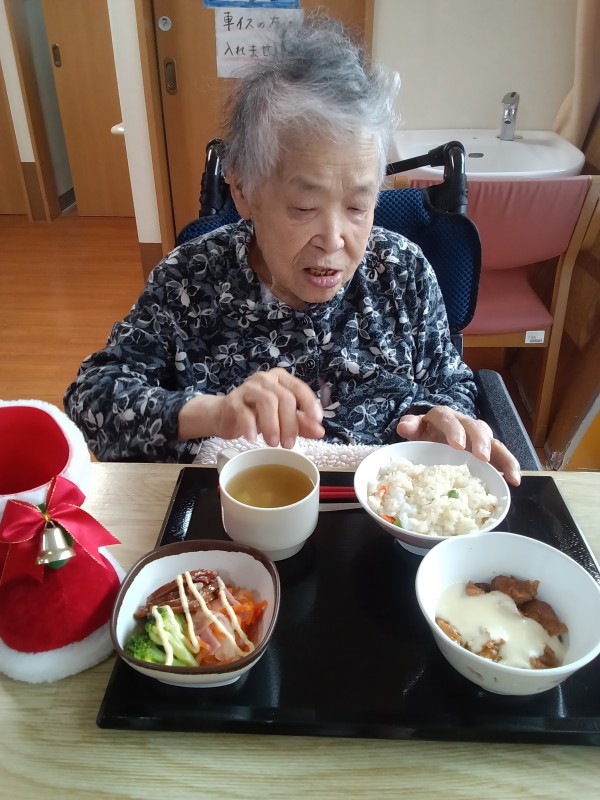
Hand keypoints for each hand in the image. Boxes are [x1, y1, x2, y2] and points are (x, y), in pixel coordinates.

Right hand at [178, 368, 324, 447]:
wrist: (224, 415)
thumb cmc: (256, 414)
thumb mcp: (282, 419)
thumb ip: (301, 423)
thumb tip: (320, 432)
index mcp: (281, 380)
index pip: (299, 388)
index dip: (309, 404)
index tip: (317, 420)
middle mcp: (266, 379)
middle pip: (285, 397)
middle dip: (290, 423)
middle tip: (289, 444)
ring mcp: (249, 387)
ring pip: (267, 401)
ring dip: (273, 425)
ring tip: (273, 443)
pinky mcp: (233, 400)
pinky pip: (244, 412)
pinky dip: (250, 426)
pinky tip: (253, 439)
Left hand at [396, 406, 520, 486]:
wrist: (432, 439)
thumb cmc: (424, 435)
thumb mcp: (415, 430)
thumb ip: (411, 426)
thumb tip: (404, 427)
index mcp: (443, 417)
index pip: (447, 418)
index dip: (454, 430)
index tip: (457, 445)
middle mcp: (465, 424)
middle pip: (476, 427)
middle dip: (480, 442)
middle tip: (482, 457)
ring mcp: (478, 438)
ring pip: (494, 442)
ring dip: (503, 457)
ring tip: (509, 474)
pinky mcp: (488, 452)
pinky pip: (501, 456)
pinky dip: (509, 467)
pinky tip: (514, 481)